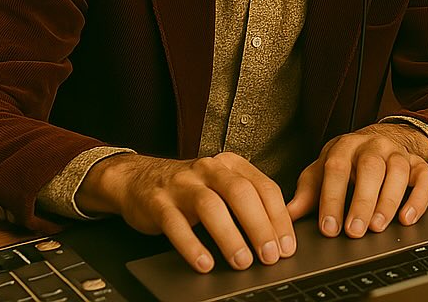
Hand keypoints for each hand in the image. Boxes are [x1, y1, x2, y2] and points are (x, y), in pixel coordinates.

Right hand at [78, 152, 295, 273]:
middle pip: (241, 194)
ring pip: (211, 207)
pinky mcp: (159, 202)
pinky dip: (192, 245)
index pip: (264, 187)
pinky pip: (176, 224)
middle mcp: (209, 169)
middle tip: (270, 255)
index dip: (279, 217)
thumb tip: (279, 234)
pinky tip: (204, 263)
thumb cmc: (191, 188)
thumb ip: (248, 201)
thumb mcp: (222, 185)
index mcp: (231, 164)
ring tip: (242, 262)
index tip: (287, 245)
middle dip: (260, 226)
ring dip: (230, 237)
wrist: (140, 178)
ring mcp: (183, 184)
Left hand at [287, 123, 427, 238]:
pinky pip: (425, 178)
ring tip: (378, 226)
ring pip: (397, 171)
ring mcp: (398, 154)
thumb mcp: (324, 170)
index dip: (332, 197)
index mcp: (345, 146)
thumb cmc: (348, 161)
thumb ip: (308, 192)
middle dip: (362, 201)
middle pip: (369, 168)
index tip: (329, 227)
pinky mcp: (419, 164)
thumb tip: (287, 215)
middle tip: (354, 231)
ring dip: (388, 200)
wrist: (383, 138)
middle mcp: (373, 146)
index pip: (336, 167)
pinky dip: (419, 198)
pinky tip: (407, 218)